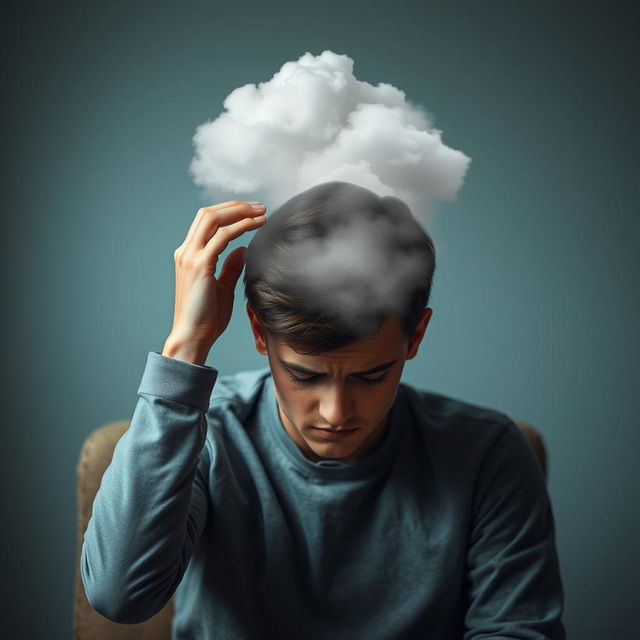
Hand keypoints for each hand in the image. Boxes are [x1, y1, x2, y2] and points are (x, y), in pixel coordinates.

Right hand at [162, 201, 266, 363]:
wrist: (193, 336)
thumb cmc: (207, 318)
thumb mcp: (222, 287)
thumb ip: (229, 267)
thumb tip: (241, 250)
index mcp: (189, 255)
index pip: (207, 221)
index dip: (229, 212)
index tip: (253, 212)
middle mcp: (186, 252)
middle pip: (208, 214)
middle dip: (236, 206)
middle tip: (260, 207)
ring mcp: (190, 257)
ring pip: (213, 219)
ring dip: (240, 212)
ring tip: (262, 212)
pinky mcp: (199, 265)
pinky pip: (222, 236)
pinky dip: (240, 227)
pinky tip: (256, 226)